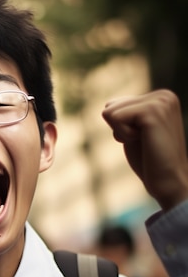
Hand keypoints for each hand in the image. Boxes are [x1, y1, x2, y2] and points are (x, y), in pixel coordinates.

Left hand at [102, 90, 187, 210]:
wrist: (169, 182)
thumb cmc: (150, 161)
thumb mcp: (134, 132)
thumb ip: (124, 116)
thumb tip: (107, 106)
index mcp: (160, 97)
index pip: (114, 104)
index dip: (120, 128)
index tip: (142, 140)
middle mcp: (163, 95)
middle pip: (110, 106)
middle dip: (119, 129)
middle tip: (144, 143)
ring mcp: (160, 101)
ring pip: (110, 112)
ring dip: (122, 133)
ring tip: (145, 143)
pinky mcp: (152, 111)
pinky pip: (115, 118)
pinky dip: (123, 136)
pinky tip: (144, 143)